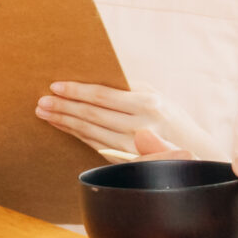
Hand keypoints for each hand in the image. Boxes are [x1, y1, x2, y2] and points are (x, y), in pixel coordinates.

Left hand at [38, 83, 223, 160]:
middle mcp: (140, 126)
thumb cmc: (171, 116)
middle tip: (40, 101)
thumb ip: (128, 88)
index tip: (54, 86)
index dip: (76, 91)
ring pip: (90, 132)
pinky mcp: (127, 161)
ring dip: (64, 123)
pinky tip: (64, 127)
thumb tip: (93, 76)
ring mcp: (133, 148)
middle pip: (92, 115)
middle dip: (63, 108)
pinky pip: (96, 145)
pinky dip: (77, 135)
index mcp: (147, 104)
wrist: (197, 152)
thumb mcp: (156, 95)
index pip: (103, 96)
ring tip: (45, 113)